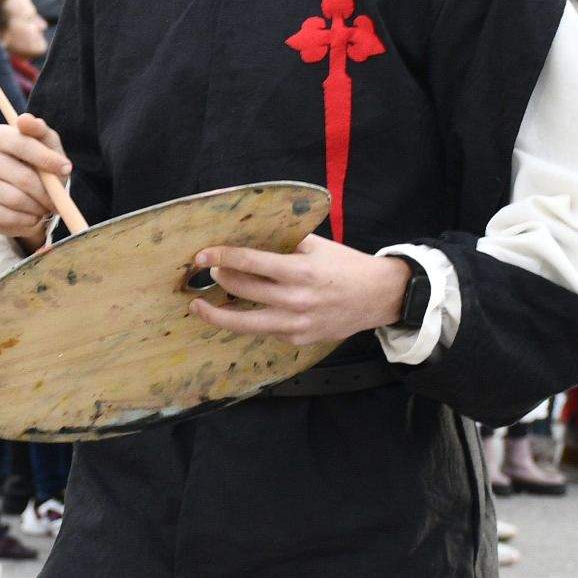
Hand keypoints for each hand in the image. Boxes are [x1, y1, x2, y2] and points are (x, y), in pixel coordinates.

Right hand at [0, 114, 70, 245]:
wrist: (25, 192)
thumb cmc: (39, 162)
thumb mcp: (46, 144)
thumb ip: (39, 130)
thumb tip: (25, 120)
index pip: (20, 144)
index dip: (45, 158)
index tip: (66, 168)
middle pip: (20, 177)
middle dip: (45, 191)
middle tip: (57, 200)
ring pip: (14, 199)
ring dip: (37, 208)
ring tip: (44, 207)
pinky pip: (5, 217)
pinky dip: (25, 220)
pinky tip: (31, 216)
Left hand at [188, 236, 409, 348]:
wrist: (377, 297)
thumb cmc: (345, 266)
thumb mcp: (316, 246)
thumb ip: (284, 243)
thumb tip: (246, 237)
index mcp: (300, 271)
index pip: (250, 262)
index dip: (222, 256)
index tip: (202, 255)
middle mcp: (296, 300)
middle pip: (243, 290)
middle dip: (220, 277)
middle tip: (208, 270)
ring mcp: (296, 325)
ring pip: (245, 323)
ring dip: (218, 314)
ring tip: (200, 306)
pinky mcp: (298, 340)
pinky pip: (265, 330)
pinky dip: (250, 320)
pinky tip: (238, 312)